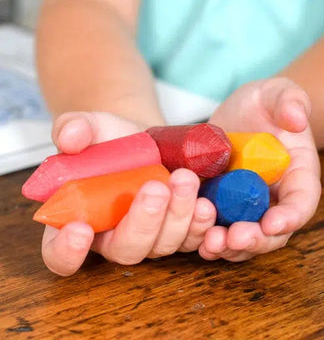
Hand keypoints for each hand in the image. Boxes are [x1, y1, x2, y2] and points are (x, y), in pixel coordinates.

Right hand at [42, 111, 215, 275]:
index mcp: (79, 220)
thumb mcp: (90, 128)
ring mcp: (150, 237)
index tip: (80, 229)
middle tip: (155, 188)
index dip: (67, 251)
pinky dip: (199, 225)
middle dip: (143, 223)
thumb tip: (70, 137)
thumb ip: (73, 129)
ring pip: (162, 246)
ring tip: (185, 179)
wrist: (145, 141)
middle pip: (125, 250)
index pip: (60, 253)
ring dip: (177, 217)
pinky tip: (205, 204)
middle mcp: (114, 237)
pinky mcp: (177, 230)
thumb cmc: (112, 141)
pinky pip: (191, 239)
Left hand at [199, 77, 320, 261]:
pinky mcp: (220, 204)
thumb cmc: (265, 104)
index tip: (274, 223)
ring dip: (227, 246)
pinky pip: (216, 227)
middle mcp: (272, 198)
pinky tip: (194, 237)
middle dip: (254, 240)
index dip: (290, 217)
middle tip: (234, 238)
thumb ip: (290, 101)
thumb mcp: (278, 93)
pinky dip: (205, 236)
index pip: (301, 203)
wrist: (240, 114)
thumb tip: (296, 118)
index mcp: (295, 176)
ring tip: (209, 244)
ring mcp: (244, 205)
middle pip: (271, 232)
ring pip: (242, 237)